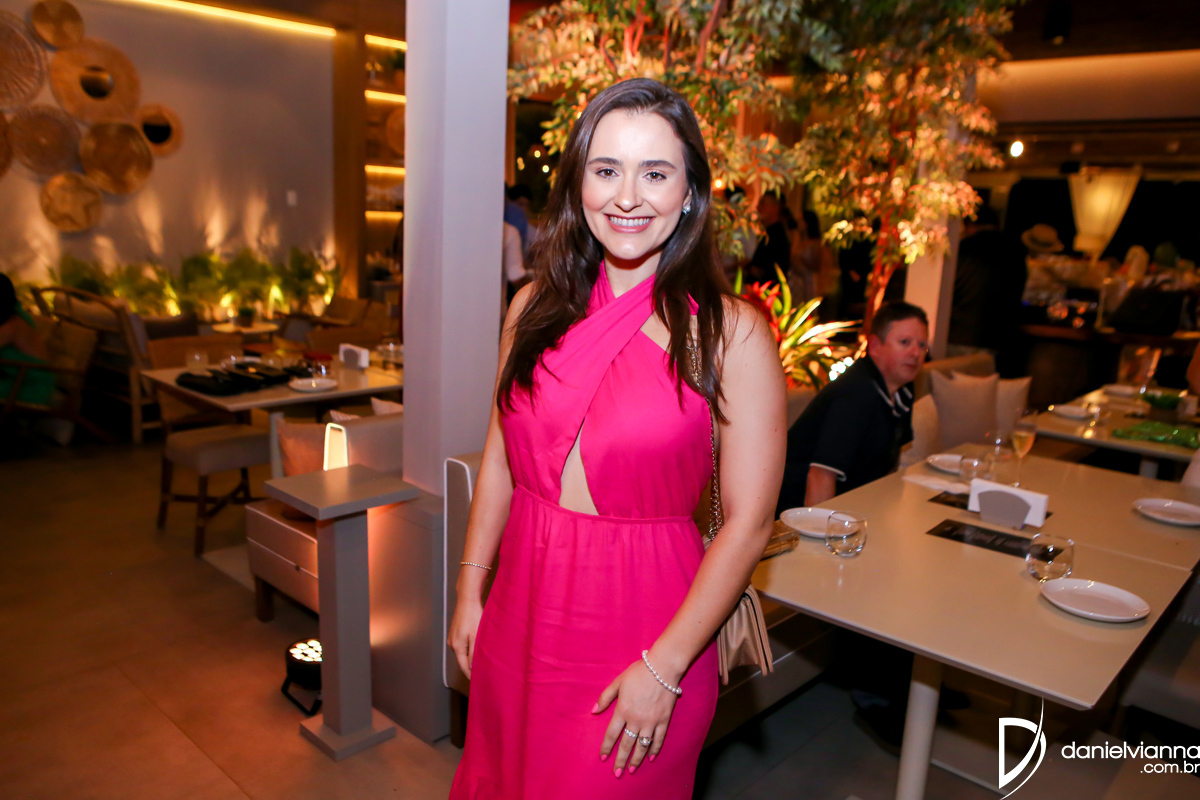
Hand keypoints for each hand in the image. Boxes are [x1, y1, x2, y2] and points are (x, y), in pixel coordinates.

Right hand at [447, 598, 482, 678]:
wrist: (467, 600)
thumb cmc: (473, 616)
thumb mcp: (476, 636)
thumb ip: (474, 653)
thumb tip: (472, 667)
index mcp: (457, 646)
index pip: (463, 666)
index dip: (470, 675)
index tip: (477, 682)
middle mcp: (452, 643)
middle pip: (462, 660)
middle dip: (470, 667)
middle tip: (482, 674)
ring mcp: (452, 637)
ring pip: (462, 652)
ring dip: (470, 658)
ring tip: (481, 663)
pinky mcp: (455, 632)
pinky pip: (462, 645)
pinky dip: (468, 649)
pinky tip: (476, 649)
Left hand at [594, 657, 678, 776]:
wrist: (662, 668)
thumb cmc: (638, 673)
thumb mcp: (618, 682)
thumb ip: (605, 697)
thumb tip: (593, 711)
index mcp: (623, 710)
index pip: (612, 734)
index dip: (606, 747)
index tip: (603, 757)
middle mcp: (636, 719)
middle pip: (626, 744)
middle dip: (620, 760)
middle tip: (617, 773)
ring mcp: (651, 722)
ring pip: (642, 745)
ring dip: (636, 759)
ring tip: (632, 770)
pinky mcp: (664, 720)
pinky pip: (658, 739)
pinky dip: (654, 749)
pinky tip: (651, 758)